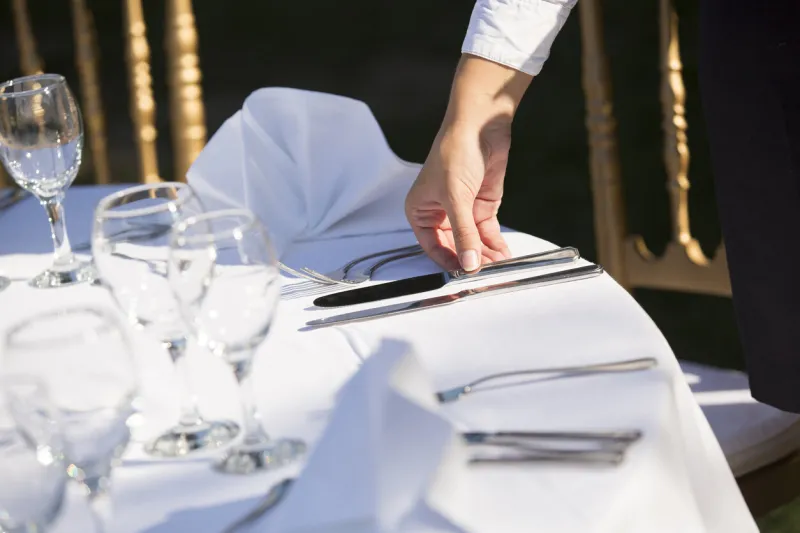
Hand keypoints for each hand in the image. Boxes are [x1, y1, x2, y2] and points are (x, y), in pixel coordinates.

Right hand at [405, 55, 531, 271]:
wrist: (481, 126)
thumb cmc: (455, 151)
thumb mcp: (456, 197)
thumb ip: (463, 233)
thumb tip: (468, 263)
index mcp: (420, 211)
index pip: (433, 247)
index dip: (449, 262)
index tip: (465, 275)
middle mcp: (440, 214)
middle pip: (454, 247)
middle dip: (471, 261)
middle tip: (487, 276)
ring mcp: (462, 212)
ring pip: (472, 242)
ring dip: (485, 256)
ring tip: (499, 269)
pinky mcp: (481, 207)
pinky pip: (487, 233)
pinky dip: (495, 245)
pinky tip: (503, 256)